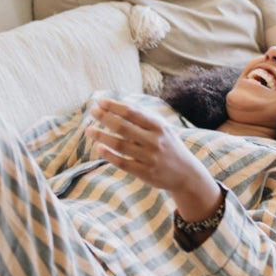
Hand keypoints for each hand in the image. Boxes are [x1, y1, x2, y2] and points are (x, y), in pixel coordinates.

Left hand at [88, 98, 221, 220]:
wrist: (186, 174)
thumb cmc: (168, 146)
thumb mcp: (163, 129)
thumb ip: (144, 118)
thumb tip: (118, 105)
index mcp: (159, 127)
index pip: (132, 113)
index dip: (114, 106)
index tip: (100, 101)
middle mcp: (155, 141)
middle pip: (123, 127)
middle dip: (105, 118)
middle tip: (92, 112)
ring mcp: (150, 158)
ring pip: (119, 145)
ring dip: (101, 136)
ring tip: (89, 130)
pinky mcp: (145, 173)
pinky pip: (122, 162)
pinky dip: (109, 155)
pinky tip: (99, 148)